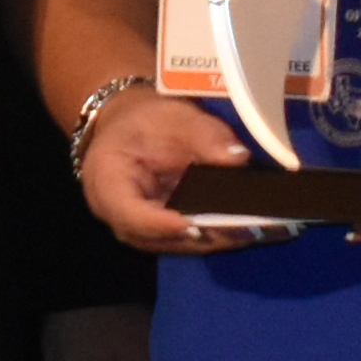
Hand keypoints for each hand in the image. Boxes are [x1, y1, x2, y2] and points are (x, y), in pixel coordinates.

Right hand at [75, 81, 268, 253]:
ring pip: (174, 244)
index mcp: (106, 182)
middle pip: (157, 237)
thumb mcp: (173, 116)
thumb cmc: (145, 121)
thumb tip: (238, 157)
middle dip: (201, 236)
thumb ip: (205, 135)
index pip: (130, 213)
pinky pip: (184, 239)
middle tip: (242, 230)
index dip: (161, 225)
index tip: (194, 226)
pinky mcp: (158, 232)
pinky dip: (213, 234)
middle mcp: (117, 215)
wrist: (130, 126)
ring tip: (253, 231)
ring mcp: (138, 229)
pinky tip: (247, 228)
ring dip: (212, 239)